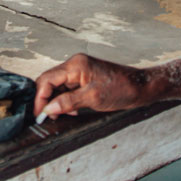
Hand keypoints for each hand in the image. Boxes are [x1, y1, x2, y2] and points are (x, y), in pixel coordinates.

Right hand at [34, 54, 148, 119]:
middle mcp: (76, 64)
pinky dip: (66, 99)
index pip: (47, 79)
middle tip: (47, 116)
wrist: (141, 87)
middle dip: (47, 99)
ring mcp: (81, 70)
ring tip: (61, 115)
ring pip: (59, 85)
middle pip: (50, 81)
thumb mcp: (92, 98)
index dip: (40, 97)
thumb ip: (68, 102)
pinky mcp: (85, 76)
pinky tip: (71, 110)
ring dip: (57, 101)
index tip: (39, 113)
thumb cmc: (122, 89)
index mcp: (76, 65)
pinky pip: (68, 87)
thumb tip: (49, 108)